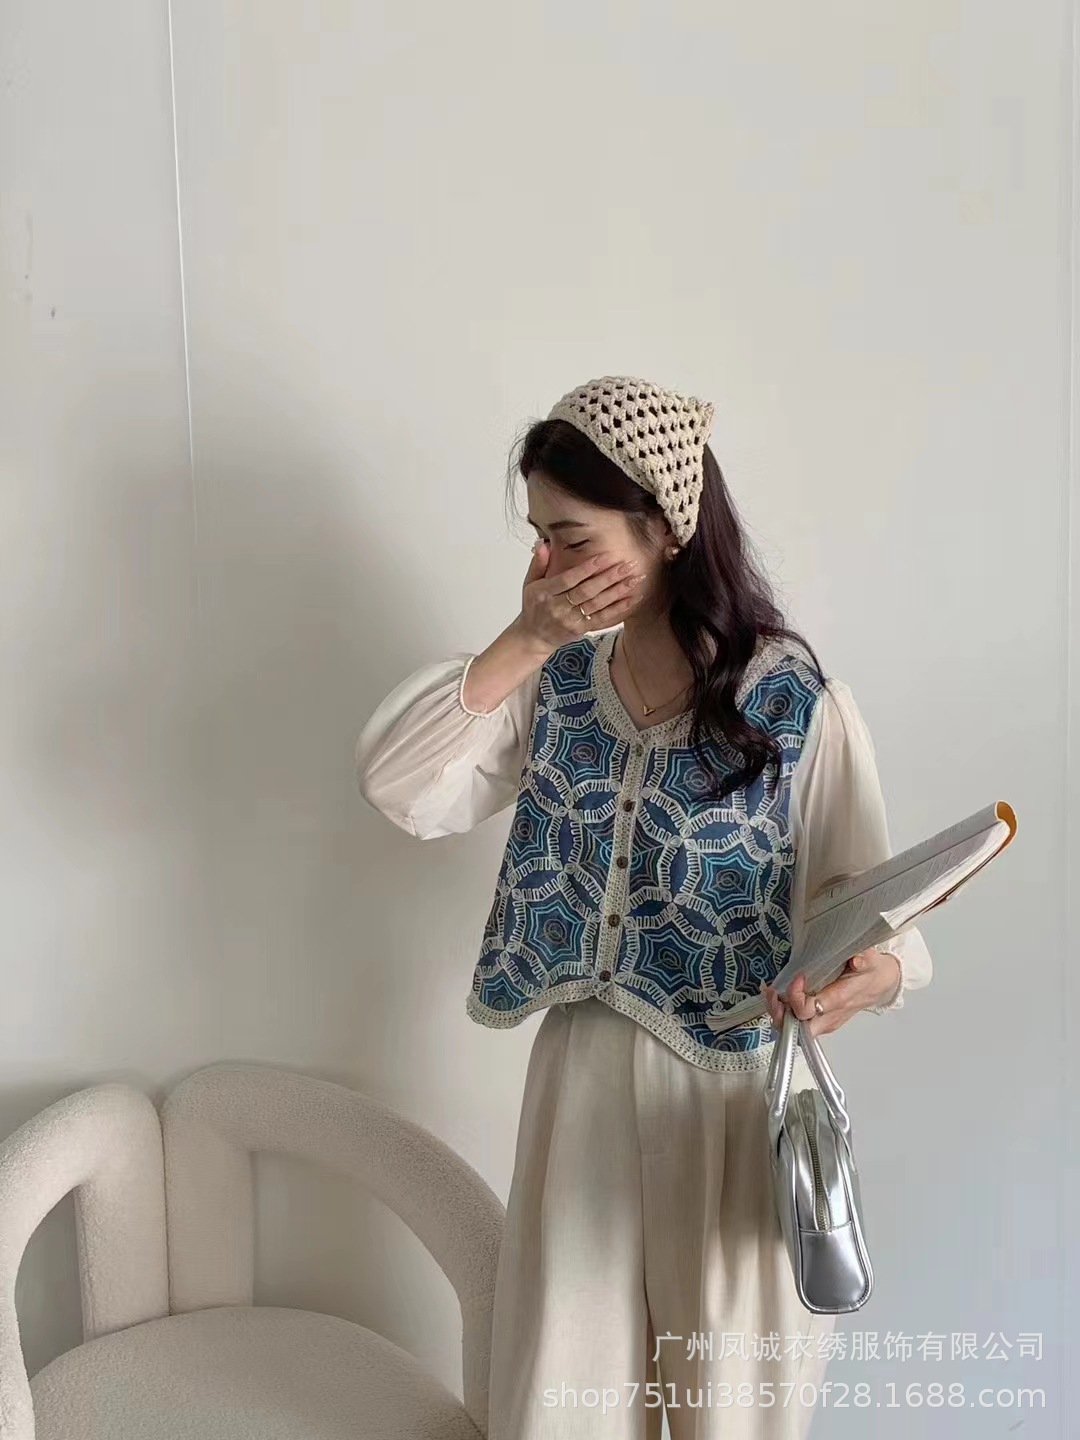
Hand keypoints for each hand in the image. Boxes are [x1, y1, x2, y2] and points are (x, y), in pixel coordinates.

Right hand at [516, 540, 642, 650]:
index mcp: (545, 593)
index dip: (586, 569)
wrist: (533, 637)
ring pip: (597, 604)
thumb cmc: (533, 606)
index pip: (568, 579)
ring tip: (634, 579)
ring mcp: (570, 620)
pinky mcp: (581, 629)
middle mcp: (558, 608)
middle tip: (627, 565)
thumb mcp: (529, 583)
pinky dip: (618, 609)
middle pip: (587, 591)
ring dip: (618, 591)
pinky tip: (632, 598)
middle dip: (609, 577)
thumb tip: (544, 543)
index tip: (604, 557)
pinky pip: (602, 618)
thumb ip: (538, 563)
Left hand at [759, 948, 901, 1037]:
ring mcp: (824, 1020)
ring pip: (795, 1028)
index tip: (797, 976)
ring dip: (778, 1012)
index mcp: (839, 1002)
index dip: (796, 995)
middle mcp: (829, 1016)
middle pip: (798, 1028)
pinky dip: (784, 1010)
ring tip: (771, 992)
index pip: (810, 1009)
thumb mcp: (871, 960)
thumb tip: (857, 959)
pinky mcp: (820, 1019)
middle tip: (773, 993)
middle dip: (780, 1014)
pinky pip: (798, 1021)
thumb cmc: (872, 972)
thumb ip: (864, 959)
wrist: (880, 983)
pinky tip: (777, 994)